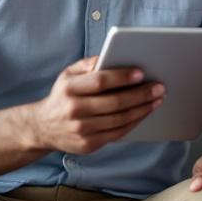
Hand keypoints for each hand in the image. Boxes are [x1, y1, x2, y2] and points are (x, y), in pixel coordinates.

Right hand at [23, 57, 163, 153]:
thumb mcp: (67, 75)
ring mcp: (81, 130)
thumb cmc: (62, 96)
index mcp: (69, 88)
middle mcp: (74, 110)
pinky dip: (134, 123)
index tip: (141, 73)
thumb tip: (112, 55)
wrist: (42, 128)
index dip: (122, 77)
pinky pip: (117, 134)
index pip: (99, 81)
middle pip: (114, 102)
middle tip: (159, 87)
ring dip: (142, 109)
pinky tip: (144, 113)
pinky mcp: (88, 144)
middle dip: (140, 94)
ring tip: (157, 100)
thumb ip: (88, 64)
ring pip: (119, 120)